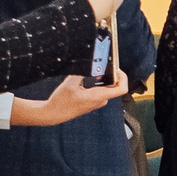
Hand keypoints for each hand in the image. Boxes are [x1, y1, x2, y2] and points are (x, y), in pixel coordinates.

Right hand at [11, 70, 127, 125]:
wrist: (54, 114)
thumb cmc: (61, 102)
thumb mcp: (69, 83)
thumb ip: (81, 71)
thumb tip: (89, 61)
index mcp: (98, 97)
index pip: (121, 89)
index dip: (123, 77)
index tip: (115, 68)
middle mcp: (101, 100)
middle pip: (115, 85)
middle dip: (112, 72)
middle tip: (105, 62)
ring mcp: (97, 101)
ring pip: (107, 86)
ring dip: (104, 76)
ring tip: (97, 66)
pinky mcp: (92, 101)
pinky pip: (101, 88)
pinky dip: (98, 80)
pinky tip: (90, 74)